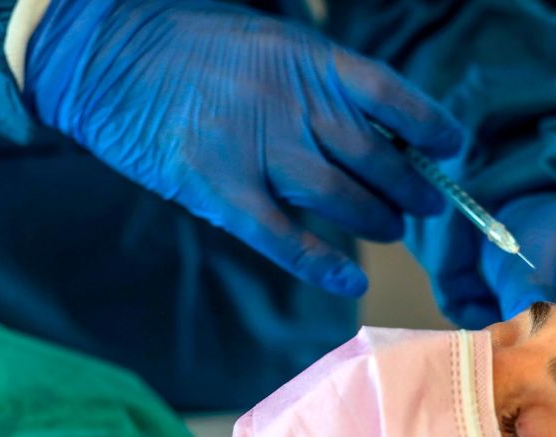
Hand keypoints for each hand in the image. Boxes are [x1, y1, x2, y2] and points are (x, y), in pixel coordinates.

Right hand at [23, 0, 463, 296]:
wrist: (104, 56)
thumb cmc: (186, 42)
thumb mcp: (264, 36)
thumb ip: (314, 77)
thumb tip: (367, 120)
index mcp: (306, 60)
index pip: (392, 97)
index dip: (431, 127)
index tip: (452, 147)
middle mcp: (291, 104)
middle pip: (375, 158)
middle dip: (411, 188)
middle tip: (426, 204)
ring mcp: (256, 150)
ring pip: (342, 199)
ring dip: (377, 221)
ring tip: (391, 231)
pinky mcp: (220, 192)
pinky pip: (285, 239)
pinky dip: (322, 266)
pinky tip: (349, 281)